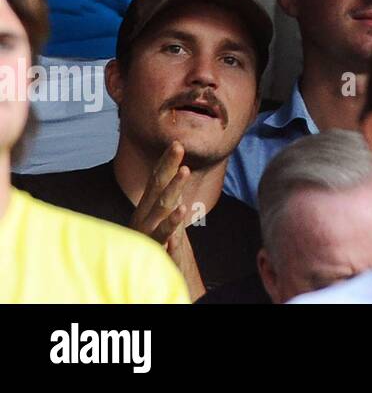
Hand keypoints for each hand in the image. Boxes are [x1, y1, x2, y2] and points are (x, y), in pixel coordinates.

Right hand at [129, 140, 205, 297]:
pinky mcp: (152, 247)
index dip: (166, 162)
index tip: (177, 142)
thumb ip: (166, 197)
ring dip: (173, 187)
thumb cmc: (152, 242)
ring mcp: (147, 230)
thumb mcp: (159, 217)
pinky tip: (182, 209)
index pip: (156, 180)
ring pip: (162, 206)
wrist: (139, 276)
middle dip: (168, 165)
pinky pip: (163, 233)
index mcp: (147, 207)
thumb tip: (175, 173)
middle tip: (178, 146)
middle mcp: (145, 215)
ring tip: (185, 170)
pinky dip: (172, 221)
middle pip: (157, 186)